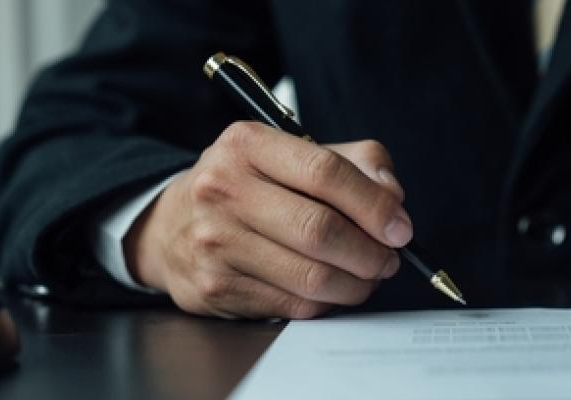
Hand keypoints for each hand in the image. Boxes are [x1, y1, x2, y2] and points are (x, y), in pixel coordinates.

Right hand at [125, 121, 410, 318]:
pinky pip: (294, 304)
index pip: (326, 172)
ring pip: (311, 275)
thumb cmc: (248, 186)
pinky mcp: (216, 287)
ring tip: (368, 276)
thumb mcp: (292, 153)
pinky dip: (327, 302)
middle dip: (371, 252)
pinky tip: (333, 290)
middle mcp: (223, 189)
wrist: (170, 225)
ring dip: (356, 284)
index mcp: (247, 144)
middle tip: (389, 259)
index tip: (400, 228)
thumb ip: (354, 162)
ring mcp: (215, 241)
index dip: (374, 205)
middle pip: (320, 229)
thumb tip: (393, 197)